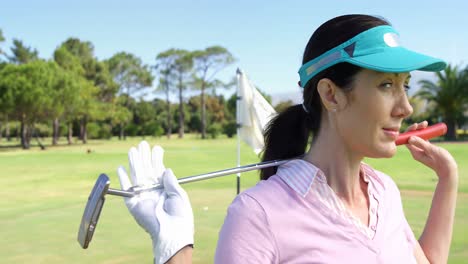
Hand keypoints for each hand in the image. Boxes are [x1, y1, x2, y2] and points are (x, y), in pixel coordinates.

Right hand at [117, 141, 193, 263]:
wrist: (172, 231)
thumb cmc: (179, 215)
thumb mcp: (178, 194)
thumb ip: (171, 181)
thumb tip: (166, 169)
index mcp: (164, 189)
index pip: (158, 171)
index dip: (157, 159)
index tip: (157, 148)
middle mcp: (153, 191)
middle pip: (146, 170)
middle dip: (144, 157)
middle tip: (143, 143)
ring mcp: (143, 197)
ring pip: (136, 176)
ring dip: (134, 162)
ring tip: (133, 149)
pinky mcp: (133, 204)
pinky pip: (126, 189)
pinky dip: (123, 178)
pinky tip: (121, 167)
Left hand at [405, 121, 457, 179]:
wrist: (448, 170)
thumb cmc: (441, 161)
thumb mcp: (431, 150)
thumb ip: (421, 144)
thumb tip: (409, 137)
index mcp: (415, 152)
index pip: (407, 140)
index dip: (410, 131)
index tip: (416, 125)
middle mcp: (416, 151)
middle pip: (411, 137)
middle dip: (416, 129)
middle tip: (424, 123)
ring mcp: (421, 150)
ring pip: (418, 138)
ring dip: (420, 130)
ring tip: (426, 123)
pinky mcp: (427, 149)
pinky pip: (423, 139)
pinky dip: (425, 134)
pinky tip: (427, 128)